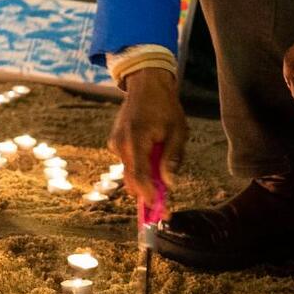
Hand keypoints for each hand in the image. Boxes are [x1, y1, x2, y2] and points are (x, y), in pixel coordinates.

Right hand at [108, 67, 186, 209]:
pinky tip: (153, 151)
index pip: (139, 176)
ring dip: (146, 176)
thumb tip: (169, 183)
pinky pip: (129, 162)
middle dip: (147, 192)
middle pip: (132, 179)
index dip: (149, 195)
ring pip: (131, 172)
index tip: (160, 209)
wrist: (146, 85)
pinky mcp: (115, 142)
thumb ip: (172, 158)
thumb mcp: (178, 131)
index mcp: (136, 139)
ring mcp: (115, 143)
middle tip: (165, 203)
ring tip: (163, 160)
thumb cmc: (165, 106)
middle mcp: (121, 144)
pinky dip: (141, 165)